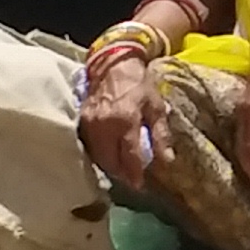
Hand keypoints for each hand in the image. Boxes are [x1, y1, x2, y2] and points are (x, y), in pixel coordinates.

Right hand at [78, 50, 161, 184]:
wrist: (113, 65)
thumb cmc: (139, 85)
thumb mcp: (156, 107)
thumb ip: (160, 135)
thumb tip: (167, 161)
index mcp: (125, 121)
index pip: (129, 157)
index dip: (135, 174)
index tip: (140, 184)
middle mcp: (104, 125)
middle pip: (110, 161)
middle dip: (121, 173)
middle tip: (131, 178)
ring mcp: (90, 124)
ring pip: (98, 157)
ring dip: (110, 166)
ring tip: (122, 169)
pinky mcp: (81, 121)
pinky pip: (89, 146)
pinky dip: (99, 155)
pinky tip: (109, 156)